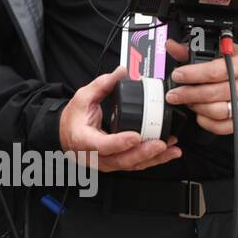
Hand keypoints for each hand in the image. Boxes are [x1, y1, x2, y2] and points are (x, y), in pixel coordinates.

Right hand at [59, 66, 181, 171]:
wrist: (66, 135)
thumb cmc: (73, 119)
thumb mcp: (82, 98)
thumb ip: (102, 85)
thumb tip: (121, 72)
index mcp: (84, 139)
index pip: (102, 145)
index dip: (120, 142)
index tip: (136, 136)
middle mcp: (96, 156)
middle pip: (121, 160)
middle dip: (144, 153)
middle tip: (161, 143)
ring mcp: (107, 163)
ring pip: (131, 165)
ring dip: (153, 159)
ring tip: (171, 149)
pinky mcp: (116, 164)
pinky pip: (135, 165)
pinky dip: (153, 160)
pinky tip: (167, 153)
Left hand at [165, 38, 237, 134]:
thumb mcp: (221, 50)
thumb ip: (194, 50)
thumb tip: (171, 46)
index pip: (213, 72)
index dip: (191, 75)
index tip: (177, 76)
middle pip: (212, 94)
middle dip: (187, 94)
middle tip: (173, 94)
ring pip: (216, 111)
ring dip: (195, 107)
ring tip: (186, 101)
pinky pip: (222, 126)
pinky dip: (206, 122)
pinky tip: (199, 113)